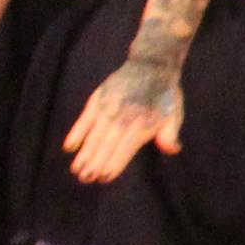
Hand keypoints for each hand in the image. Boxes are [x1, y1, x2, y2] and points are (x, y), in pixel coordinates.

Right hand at [63, 55, 184, 182]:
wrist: (151, 65)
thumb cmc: (165, 95)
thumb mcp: (174, 115)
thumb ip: (170, 134)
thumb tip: (172, 150)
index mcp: (143, 125)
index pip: (125, 149)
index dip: (114, 164)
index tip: (104, 178)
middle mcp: (123, 118)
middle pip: (106, 145)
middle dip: (95, 164)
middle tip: (85, 179)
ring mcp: (108, 108)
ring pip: (94, 136)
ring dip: (84, 153)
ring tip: (76, 170)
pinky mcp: (97, 99)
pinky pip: (84, 120)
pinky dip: (76, 133)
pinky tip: (69, 147)